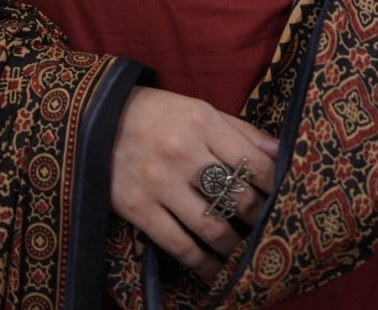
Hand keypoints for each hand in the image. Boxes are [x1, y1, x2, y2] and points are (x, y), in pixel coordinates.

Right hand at [110, 85, 280, 281]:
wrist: (96, 118)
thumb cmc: (156, 113)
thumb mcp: (198, 108)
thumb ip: (239, 130)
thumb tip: (280, 151)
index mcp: (202, 122)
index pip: (255, 163)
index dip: (275, 187)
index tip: (282, 199)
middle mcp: (183, 152)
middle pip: (238, 199)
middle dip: (257, 219)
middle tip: (264, 228)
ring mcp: (160, 183)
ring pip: (213, 229)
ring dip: (234, 245)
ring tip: (242, 250)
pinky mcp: (138, 208)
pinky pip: (180, 246)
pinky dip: (203, 264)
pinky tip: (214, 269)